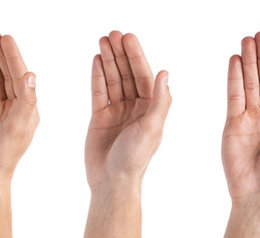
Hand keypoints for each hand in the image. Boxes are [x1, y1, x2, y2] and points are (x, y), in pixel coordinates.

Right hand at [0, 33, 37, 186]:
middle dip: (2, 54)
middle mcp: (17, 108)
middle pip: (9, 74)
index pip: (21, 77)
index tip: (5, 39)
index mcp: (29, 110)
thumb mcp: (18, 129)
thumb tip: (30, 74)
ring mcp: (1, 112)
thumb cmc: (4, 158)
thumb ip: (26, 101)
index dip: (13, 57)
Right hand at [85, 31, 170, 190]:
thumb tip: (164, 73)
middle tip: (113, 33)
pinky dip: (97, 76)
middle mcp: (136, 107)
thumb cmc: (135, 159)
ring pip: (113, 79)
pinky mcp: (100, 118)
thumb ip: (159, 101)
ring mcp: (118, 112)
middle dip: (120, 53)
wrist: (112, 182)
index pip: (143, 75)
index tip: (128, 38)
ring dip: (108, 60)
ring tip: (102, 41)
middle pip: (127, 73)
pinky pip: (99, 92)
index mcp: (152, 108)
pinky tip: (96, 60)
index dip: (136, 56)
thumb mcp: (152, 128)